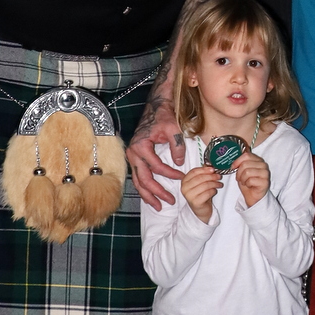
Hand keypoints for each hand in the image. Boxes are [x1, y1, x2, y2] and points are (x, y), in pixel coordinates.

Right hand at [127, 92, 185, 209]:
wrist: (155, 107)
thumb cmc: (164, 116)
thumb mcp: (173, 128)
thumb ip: (177, 146)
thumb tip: (180, 163)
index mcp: (141, 147)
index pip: (157, 167)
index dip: (170, 174)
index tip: (182, 177)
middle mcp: (133, 154)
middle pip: (144, 180)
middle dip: (157, 193)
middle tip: (170, 202)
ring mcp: (132, 157)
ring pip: (138, 181)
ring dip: (148, 195)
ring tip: (158, 207)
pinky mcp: (134, 158)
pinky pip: (138, 177)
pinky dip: (144, 188)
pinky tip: (151, 196)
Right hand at [182, 164, 221, 220]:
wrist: (200, 210)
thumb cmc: (201, 194)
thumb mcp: (200, 183)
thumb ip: (203, 174)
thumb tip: (210, 165)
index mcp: (184, 181)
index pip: (194, 171)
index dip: (204, 169)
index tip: (212, 169)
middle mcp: (185, 188)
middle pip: (200, 178)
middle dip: (212, 176)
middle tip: (219, 176)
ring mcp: (189, 196)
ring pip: (205, 185)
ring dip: (215, 183)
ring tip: (219, 184)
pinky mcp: (195, 202)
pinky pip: (207, 193)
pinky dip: (213, 191)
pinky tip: (215, 191)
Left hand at [233, 150, 269, 207]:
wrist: (253, 196)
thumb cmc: (248, 183)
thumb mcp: (242, 171)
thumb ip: (241, 164)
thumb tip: (234, 161)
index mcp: (258, 160)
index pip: (246, 155)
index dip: (237, 161)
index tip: (233, 167)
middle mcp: (263, 165)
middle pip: (245, 164)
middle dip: (239, 173)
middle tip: (240, 178)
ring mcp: (265, 173)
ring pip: (247, 172)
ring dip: (242, 179)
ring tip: (245, 182)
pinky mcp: (265, 182)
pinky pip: (250, 180)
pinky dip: (247, 184)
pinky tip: (249, 185)